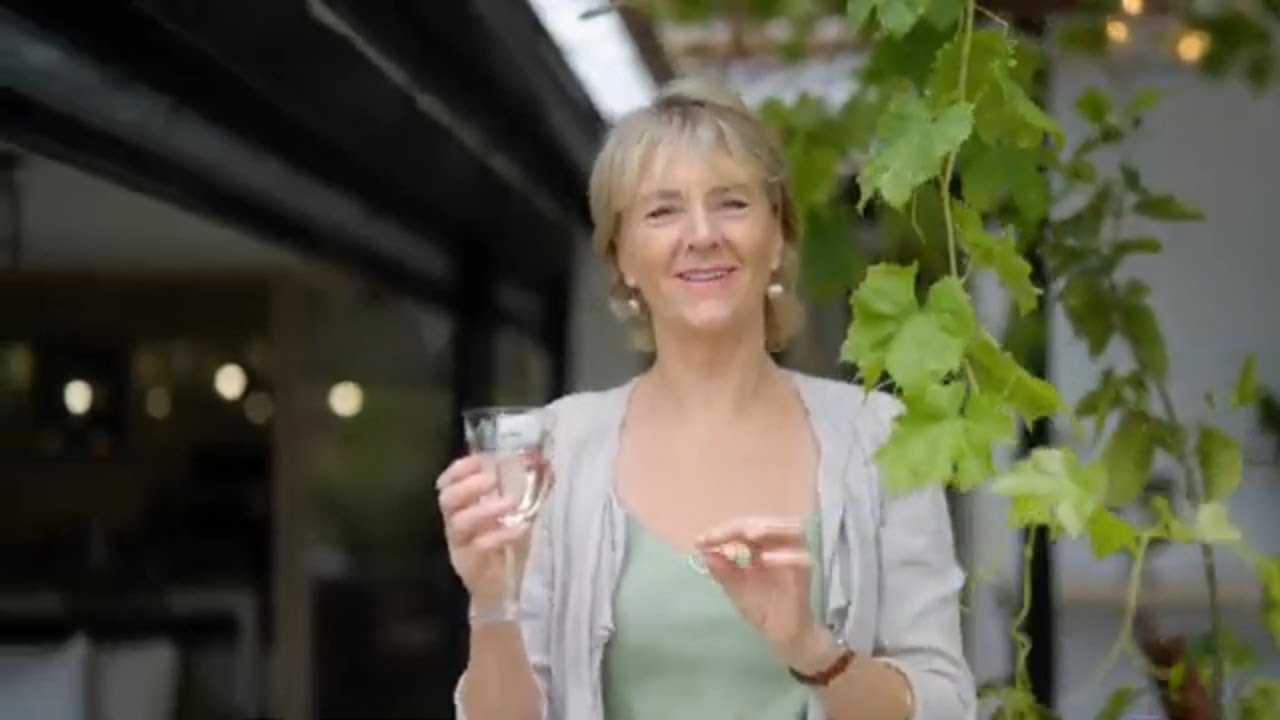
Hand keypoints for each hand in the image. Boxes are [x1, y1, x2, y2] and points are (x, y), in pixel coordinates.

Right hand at [436, 455, 531, 605]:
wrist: (503, 591)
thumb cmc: (508, 547)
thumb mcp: (517, 517)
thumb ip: (524, 493)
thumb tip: (545, 465)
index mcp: (463, 508)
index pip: (449, 483)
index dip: (459, 469)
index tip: (481, 460)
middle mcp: (455, 524)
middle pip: (447, 500)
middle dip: (468, 486)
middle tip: (493, 480)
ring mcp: (460, 545)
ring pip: (459, 523)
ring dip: (484, 509)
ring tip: (510, 504)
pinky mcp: (469, 565)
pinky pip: (479, 547)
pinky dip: (500, 535)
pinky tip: (521, 529)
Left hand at [695, 516, 832, 668]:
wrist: (785, 635)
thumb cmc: (763, 608)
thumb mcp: (736, 588)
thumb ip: (723, 571)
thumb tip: (705, 553)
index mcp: (765, 545)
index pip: (745, 527)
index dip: (723, 531)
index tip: (700, 542)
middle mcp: (784, 545)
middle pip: (766, 523)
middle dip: (740, 527)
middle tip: (717, 536)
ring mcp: (798, 556)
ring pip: (791, 531)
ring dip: (769, 530)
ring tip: (747, 534)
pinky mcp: (807, 574)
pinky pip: (801, 559)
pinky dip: (785, 556)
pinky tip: (765, 559)